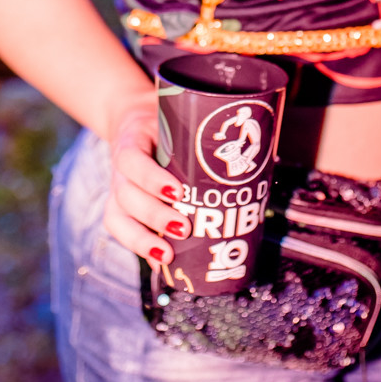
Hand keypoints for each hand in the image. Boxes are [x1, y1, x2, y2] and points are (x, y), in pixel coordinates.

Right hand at [102, 100, 191, 266]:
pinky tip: (159, 261)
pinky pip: (120, 229)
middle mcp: (120, 167)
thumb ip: (207, 133)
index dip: (151, 178)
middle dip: (154, 215)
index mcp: (133, 138)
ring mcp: (117, 188)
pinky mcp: (119, 206)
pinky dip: (140, 247)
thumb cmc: (164, 124)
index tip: (178, 191)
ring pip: (118, 216)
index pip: (131, 158)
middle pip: (126, 194)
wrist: (135, 122)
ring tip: (169, 254)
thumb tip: (264, 156)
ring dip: (143, 238)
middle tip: (184, 227)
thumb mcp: (178, 120)